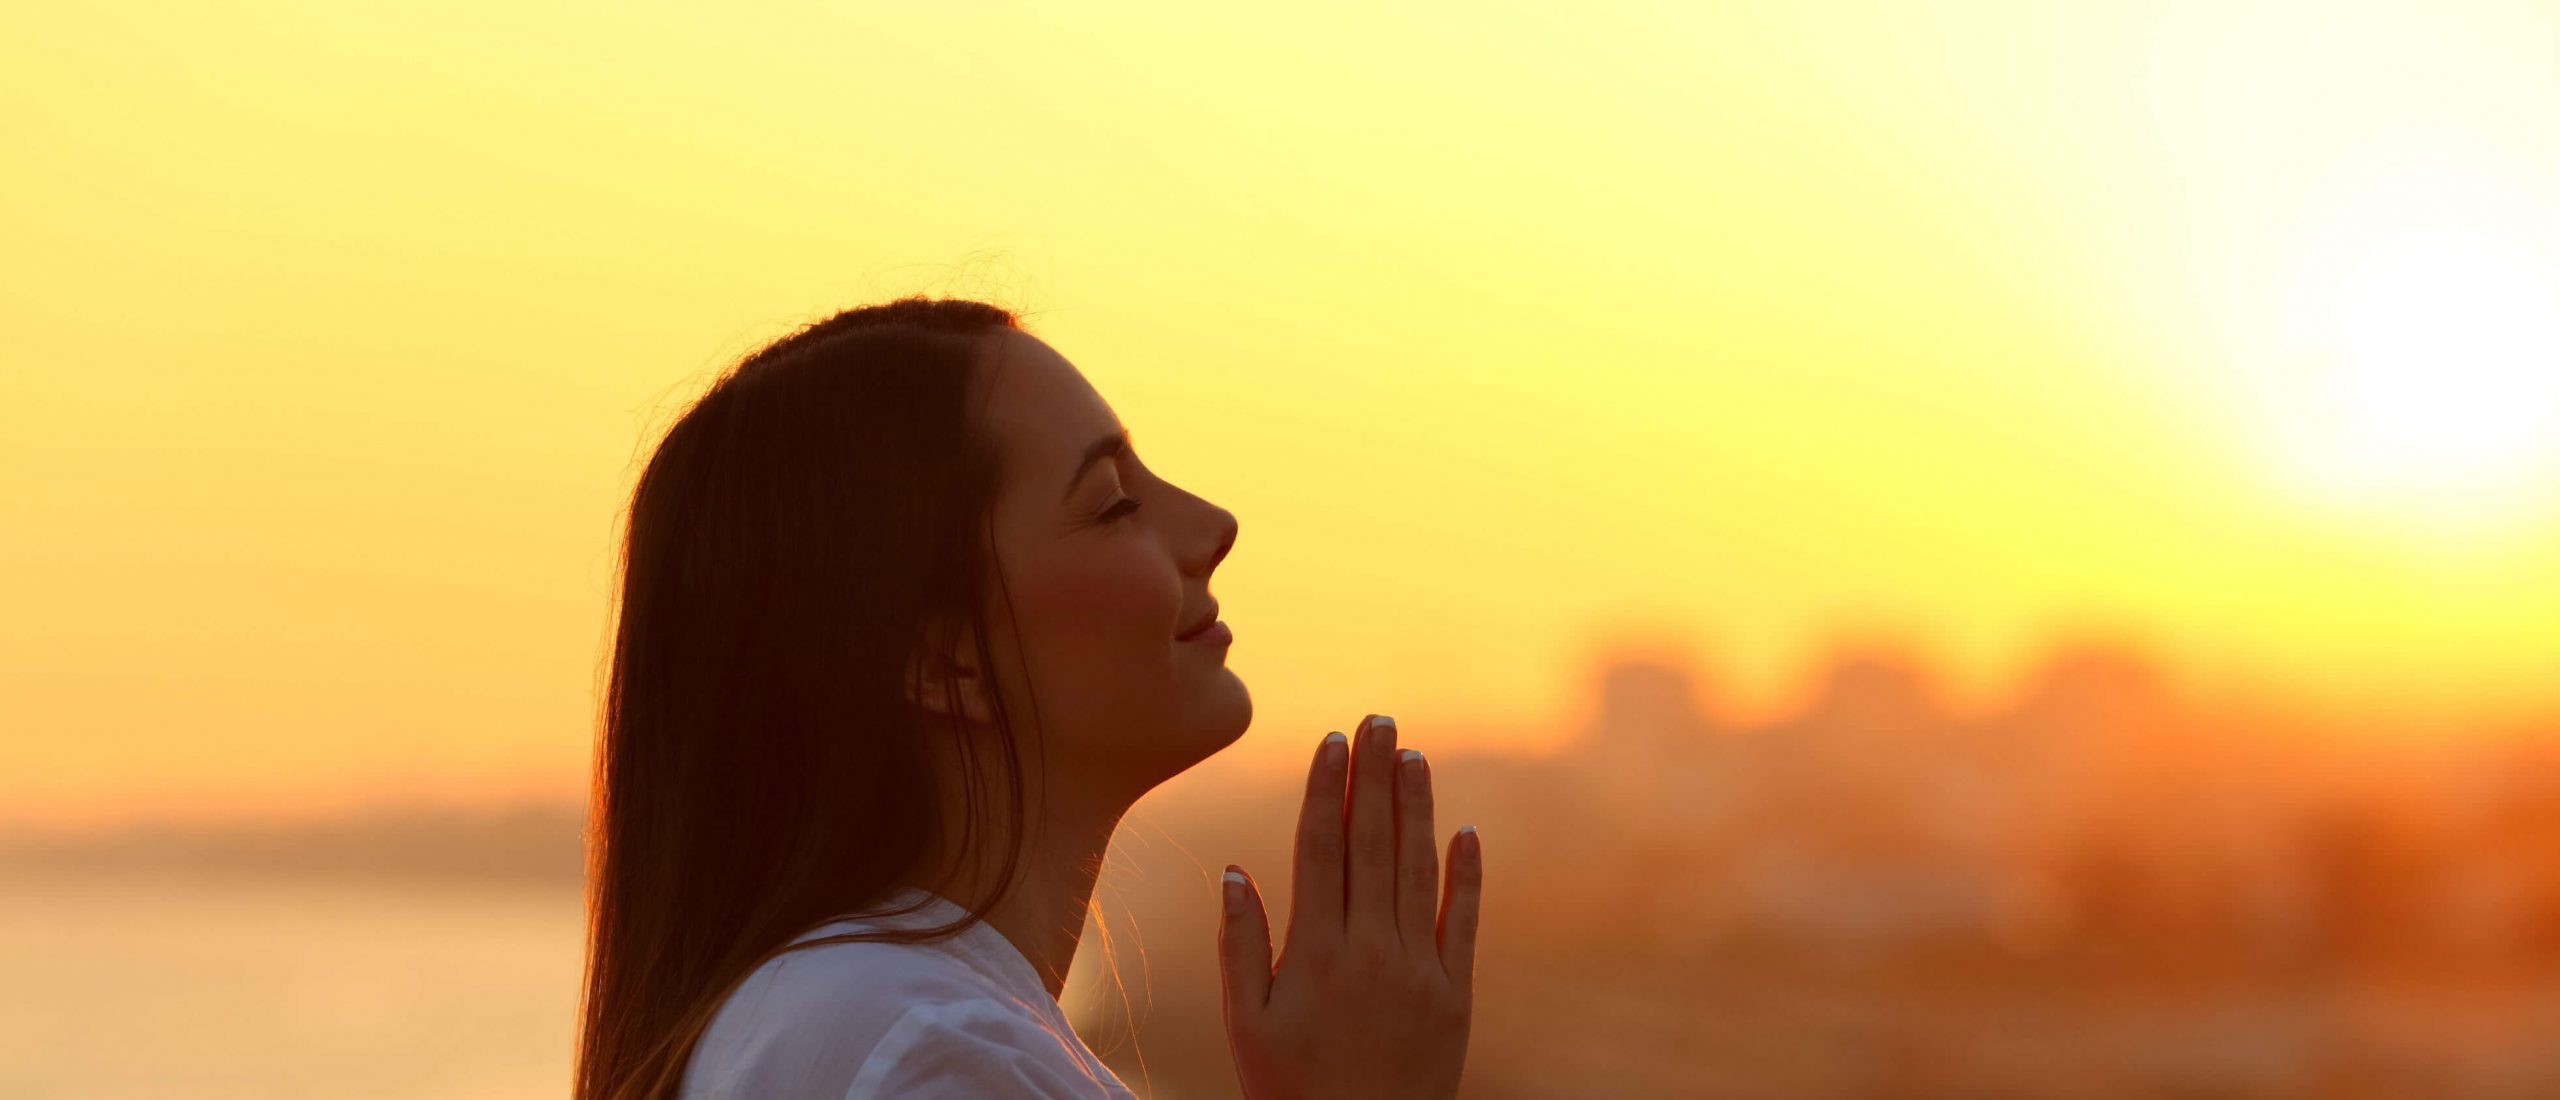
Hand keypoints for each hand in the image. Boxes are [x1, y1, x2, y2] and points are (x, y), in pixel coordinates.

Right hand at [1218, 714, 1482, 1099]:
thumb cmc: (1290, 1090)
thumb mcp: (1245, 1024)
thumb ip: (1240, 945)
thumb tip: (1235, 871)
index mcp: (1315, 955)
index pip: (1322, 852)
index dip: (1327, 791)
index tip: (1333, 740)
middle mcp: (1371, 953)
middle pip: (1373, 846)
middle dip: (1375, 778)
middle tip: (1379, 720)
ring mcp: (1420, 972)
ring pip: (1419, 871)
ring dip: (1418, 808)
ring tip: (1415, 754)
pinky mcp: (1457, 996)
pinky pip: (1465, 923)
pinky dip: (1467, 875)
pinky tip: (1465, 831)